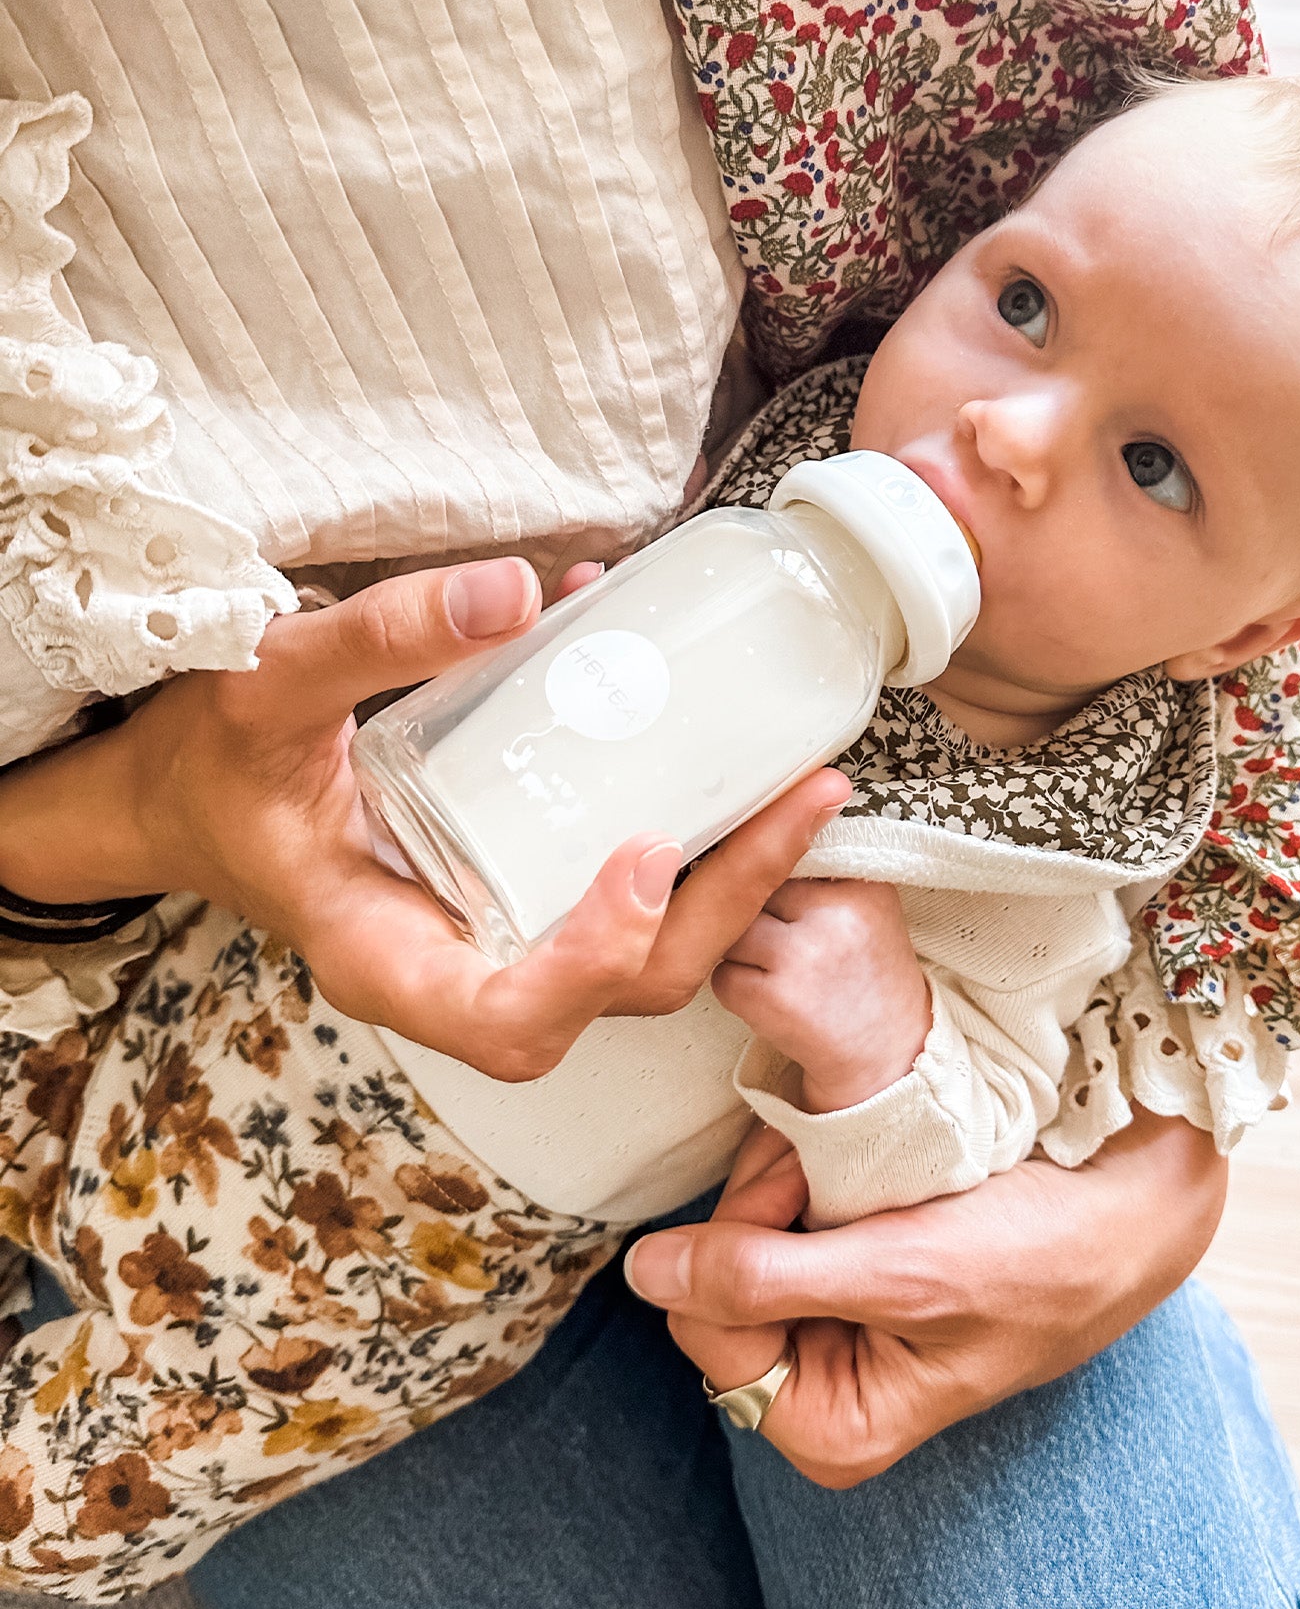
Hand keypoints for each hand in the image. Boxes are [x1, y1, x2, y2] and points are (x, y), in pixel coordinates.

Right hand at [0, 559, 850, 1078]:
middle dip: (725, 906)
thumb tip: (518, 590)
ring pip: (643, 957)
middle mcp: (456, 969)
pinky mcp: (522, 899)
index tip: (646, 857)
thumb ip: (377, 636)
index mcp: (382, 954)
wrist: (186, 798)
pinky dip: (693, 839)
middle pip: (617, 991)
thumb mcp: (267, 686)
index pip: (510, 1019)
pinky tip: (726, 754)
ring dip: (734, 880)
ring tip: (805, 784)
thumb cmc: (213, 764)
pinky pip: (626, 897)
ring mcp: (497, 942)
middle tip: (800, 798)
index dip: (594, 961)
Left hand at [626, 1107, 1227, 1486]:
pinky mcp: (853, 1271)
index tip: (805, 1180)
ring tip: (857, 1145)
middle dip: (765, 1201)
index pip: (707, 1328)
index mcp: (831, 1427)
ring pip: (745, 1236)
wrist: (1130, 1205)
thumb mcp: (904, 1274)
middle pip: (716, 1281)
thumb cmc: (1042, 1259)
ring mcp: (835, 1325)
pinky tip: (859, 1150)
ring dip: (787, 1172)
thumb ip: (765, 1281)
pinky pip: (786, 1215)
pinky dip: (810, 1167)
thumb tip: (645, 1275)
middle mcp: (822, 1387)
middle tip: (830, 1148)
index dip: (738, 1242)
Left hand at [712, 878, 929, 1110]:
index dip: (777, 884)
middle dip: (756, 915)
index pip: (785, 858)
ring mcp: (803, 957)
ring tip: (777, 972)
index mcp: (862, 886)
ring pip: (731, 930)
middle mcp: (835, 916)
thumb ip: (821, 875)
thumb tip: (753, 845)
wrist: (888, 1060)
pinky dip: (737, 990)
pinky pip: (723, 976)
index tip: (790, 909)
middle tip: (784, 945)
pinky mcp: (774, 1000)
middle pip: (754, 890)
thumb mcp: (869, 910)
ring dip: (740, 952)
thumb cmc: (869, 979)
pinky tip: (772, 1002)